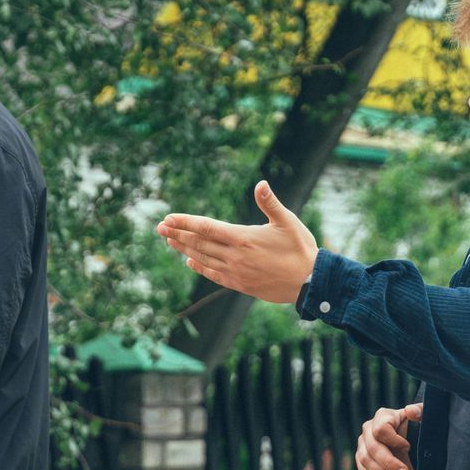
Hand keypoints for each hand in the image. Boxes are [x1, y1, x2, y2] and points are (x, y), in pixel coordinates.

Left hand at [155, 181, 318, 304]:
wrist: (310, 283)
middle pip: (199, 243)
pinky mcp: (240, 285)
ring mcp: (236, 272)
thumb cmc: (301, 249)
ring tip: (169, 240)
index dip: (185, 222)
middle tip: (159, 227)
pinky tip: (190, 261)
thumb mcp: (288, 222)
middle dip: (177, 234)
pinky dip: (200, 267)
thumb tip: (261, 184)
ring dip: (184, 248)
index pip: (206, 227)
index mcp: (243, 238)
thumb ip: (270, 203)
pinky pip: (214, 275)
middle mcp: (235, 256)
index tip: (169, 217)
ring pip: (202, 259)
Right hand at [357, 402, 423, 469]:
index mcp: (383, 416)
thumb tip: (410, 411)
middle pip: (372, 448)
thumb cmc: (418, 428)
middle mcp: (369, 429)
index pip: (380, 430)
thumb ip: (420, 412)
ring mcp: (363, 444)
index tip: (408, 447)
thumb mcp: (423, 418)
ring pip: (366, 461)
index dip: (394, 441)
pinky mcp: (362, 458)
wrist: (412, 442)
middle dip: (389, 463)